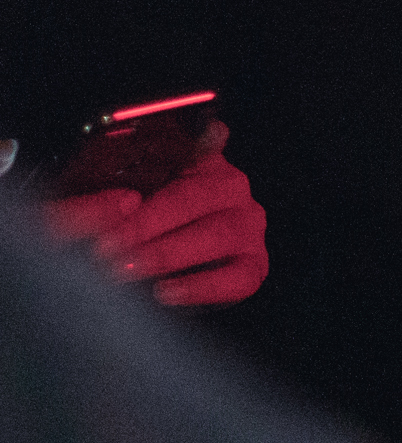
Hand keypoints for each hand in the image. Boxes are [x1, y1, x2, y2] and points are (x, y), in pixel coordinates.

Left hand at [43, 125, 269, 305]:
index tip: (123, 196)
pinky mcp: (255, 263)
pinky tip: (167, 291)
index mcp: (194, 154)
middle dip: (147, 224)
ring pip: (220, 235)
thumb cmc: (126, 221)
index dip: (150, 171)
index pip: (179, 150)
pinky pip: (238, 277)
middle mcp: (229, 184)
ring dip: (170, 254)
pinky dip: (202, 287)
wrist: (149, 259)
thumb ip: (103, 195)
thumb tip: (126, 201)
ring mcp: (248, 224)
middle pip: (194, 196)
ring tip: (130, 268)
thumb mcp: (105, 199)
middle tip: (109, 245)